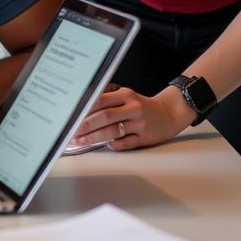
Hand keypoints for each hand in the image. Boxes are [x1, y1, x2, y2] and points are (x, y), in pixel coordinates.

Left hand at [71, 85, 196, 150]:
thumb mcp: (127, 96)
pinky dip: (114, 144)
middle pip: (105, 117)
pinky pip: (126, 143)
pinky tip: (105, 145)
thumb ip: (108, 100)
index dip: (85, 109)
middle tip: (72, 132)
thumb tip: (82, 109)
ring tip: (81, 141)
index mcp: (125, 95)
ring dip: (94, 137)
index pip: (100, 101)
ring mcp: (140, 124)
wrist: (170, 113)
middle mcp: (133, 108)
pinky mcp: (146, 138)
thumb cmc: (141, 106)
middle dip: (86, 125)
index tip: (71, 116)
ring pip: (113, 131)